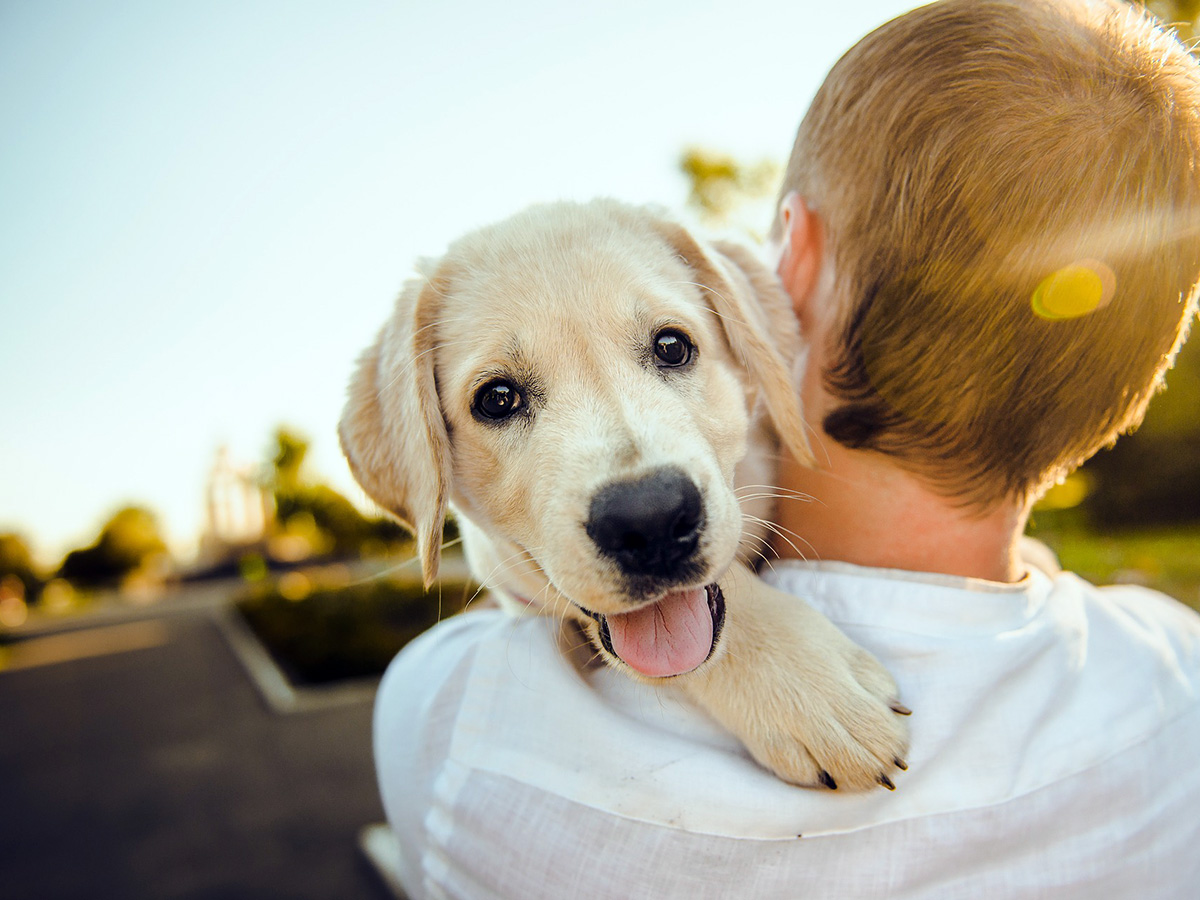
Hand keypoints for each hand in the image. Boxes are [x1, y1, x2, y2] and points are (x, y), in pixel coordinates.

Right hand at [676, 563, 909, 791]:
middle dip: (882, 762)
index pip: (888, 720)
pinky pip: (799, 773)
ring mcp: (791, 722)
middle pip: (872, 750)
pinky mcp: (761, 737)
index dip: (896, 735)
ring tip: (853, 773)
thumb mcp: (831, 636)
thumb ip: (864, 671)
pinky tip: (817, 770)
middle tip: (879, 764)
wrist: (714, 621)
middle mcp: (823, 701)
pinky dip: (814, 777)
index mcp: (844, 670)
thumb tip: (896, 709)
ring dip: (855, 777)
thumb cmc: (774, 622)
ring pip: (842, 770)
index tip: (891, 737)